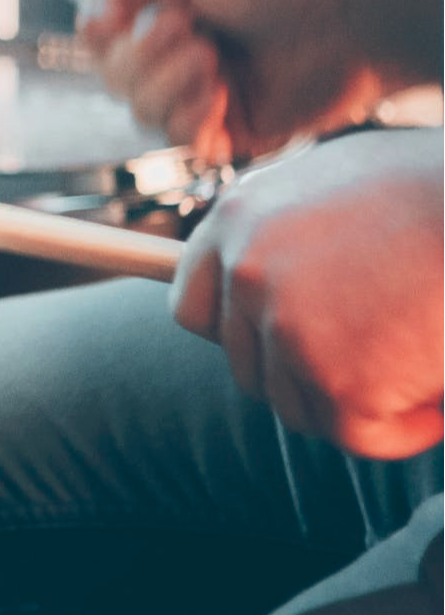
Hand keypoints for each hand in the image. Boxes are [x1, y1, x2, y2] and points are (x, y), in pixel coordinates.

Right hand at [77, 0, 441, 161]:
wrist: (361, 19)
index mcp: (169, 4)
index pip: (100, 27)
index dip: (97, 27)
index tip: (113, 15)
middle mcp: (179, 49)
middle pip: (111, 74)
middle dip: (138, 55)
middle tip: (187, 27)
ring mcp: (203, 91)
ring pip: (139, 110)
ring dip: (167, 84)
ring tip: (212, 60)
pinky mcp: (230, 128)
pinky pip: (181, 140)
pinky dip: (191, 117)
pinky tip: (220, 94)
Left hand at [171, 128, 443, 459]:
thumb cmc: (432, 188)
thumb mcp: (332, 180)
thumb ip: (285, 227)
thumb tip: (266, 270)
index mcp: (237, 217)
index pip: (193, 305)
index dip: (234, 332)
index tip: (276, 343)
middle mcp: (245, 270)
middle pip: (248, 366)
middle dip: (305, 373)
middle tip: (374, 353)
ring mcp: (284, 325)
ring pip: (297, 405)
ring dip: (354, 401)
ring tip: (415, 356)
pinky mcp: (335, 377)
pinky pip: (356, 434)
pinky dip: (401, 428)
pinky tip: (434, 390)